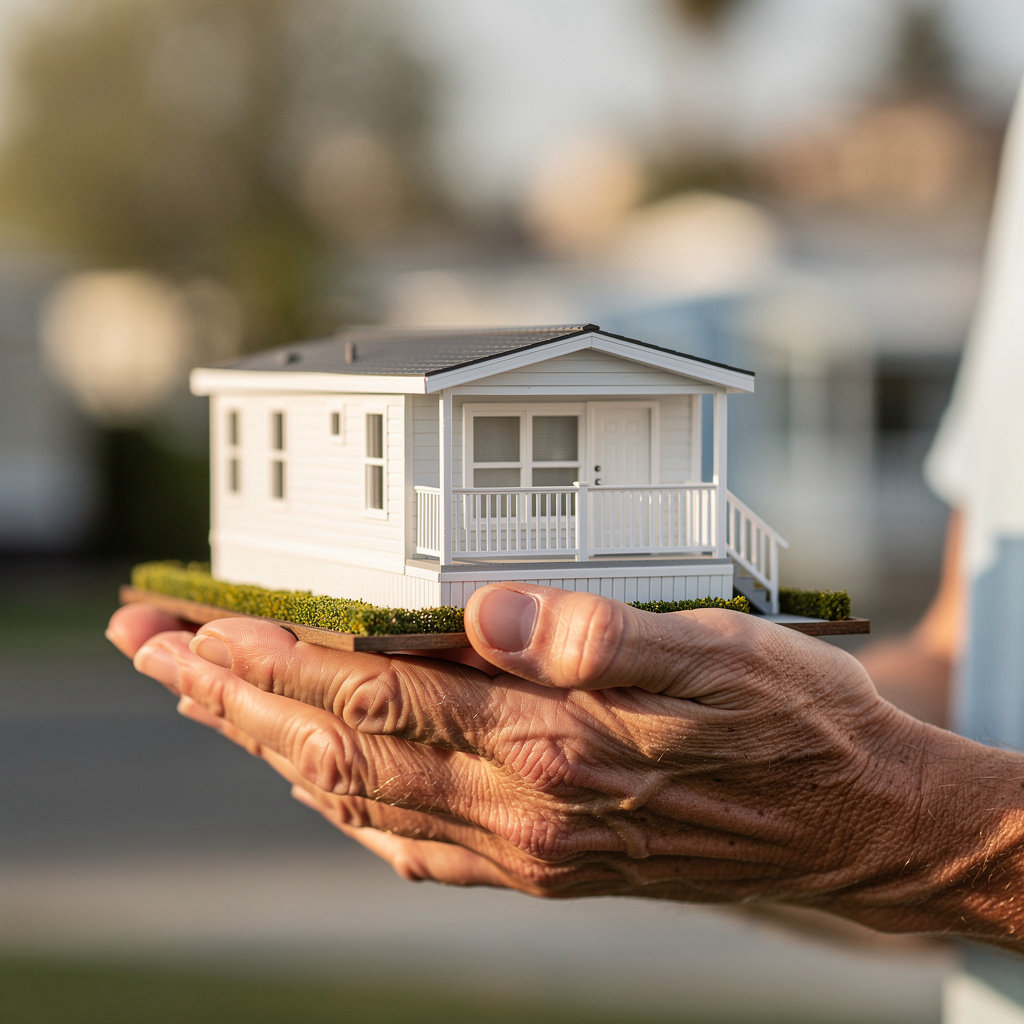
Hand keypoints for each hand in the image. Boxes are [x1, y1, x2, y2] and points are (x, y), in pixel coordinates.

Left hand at [107, 585, 1023, 944]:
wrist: (857, 826)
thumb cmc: (794, 724)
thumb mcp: (717, 656)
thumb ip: (602, 636)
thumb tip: (493, 610)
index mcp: (554, 748)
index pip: (374, 695)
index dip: (276, 660)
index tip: (196, 625)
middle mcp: (525, 811)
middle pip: (341, 751)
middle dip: (235, 700)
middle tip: (155, 654)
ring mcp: (530, 849)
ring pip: (365, 798)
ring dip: (274, 748)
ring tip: (210, 705)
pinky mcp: (549, 864)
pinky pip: (417, 845)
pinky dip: (349, 805)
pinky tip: (324, 785)